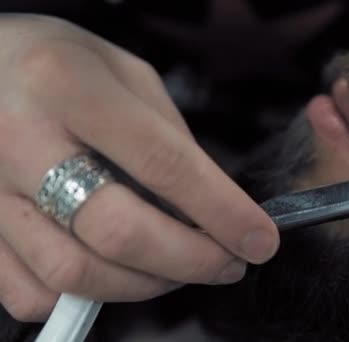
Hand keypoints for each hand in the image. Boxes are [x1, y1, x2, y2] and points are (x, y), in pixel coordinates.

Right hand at [0, 14, 277, 321]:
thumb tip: (210, 207)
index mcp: (68, 87)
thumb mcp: (126, 75)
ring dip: (145, 284)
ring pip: (74, 273)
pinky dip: (84, 297)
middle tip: (228, 262)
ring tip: (177, 267)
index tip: (260, 239)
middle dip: (190, 260)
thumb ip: (168, 137)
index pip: (162, 163)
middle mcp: (19, 140)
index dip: (221, 211)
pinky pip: (30, 293)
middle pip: (118, 231)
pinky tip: (111, 270)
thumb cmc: (61, 65)